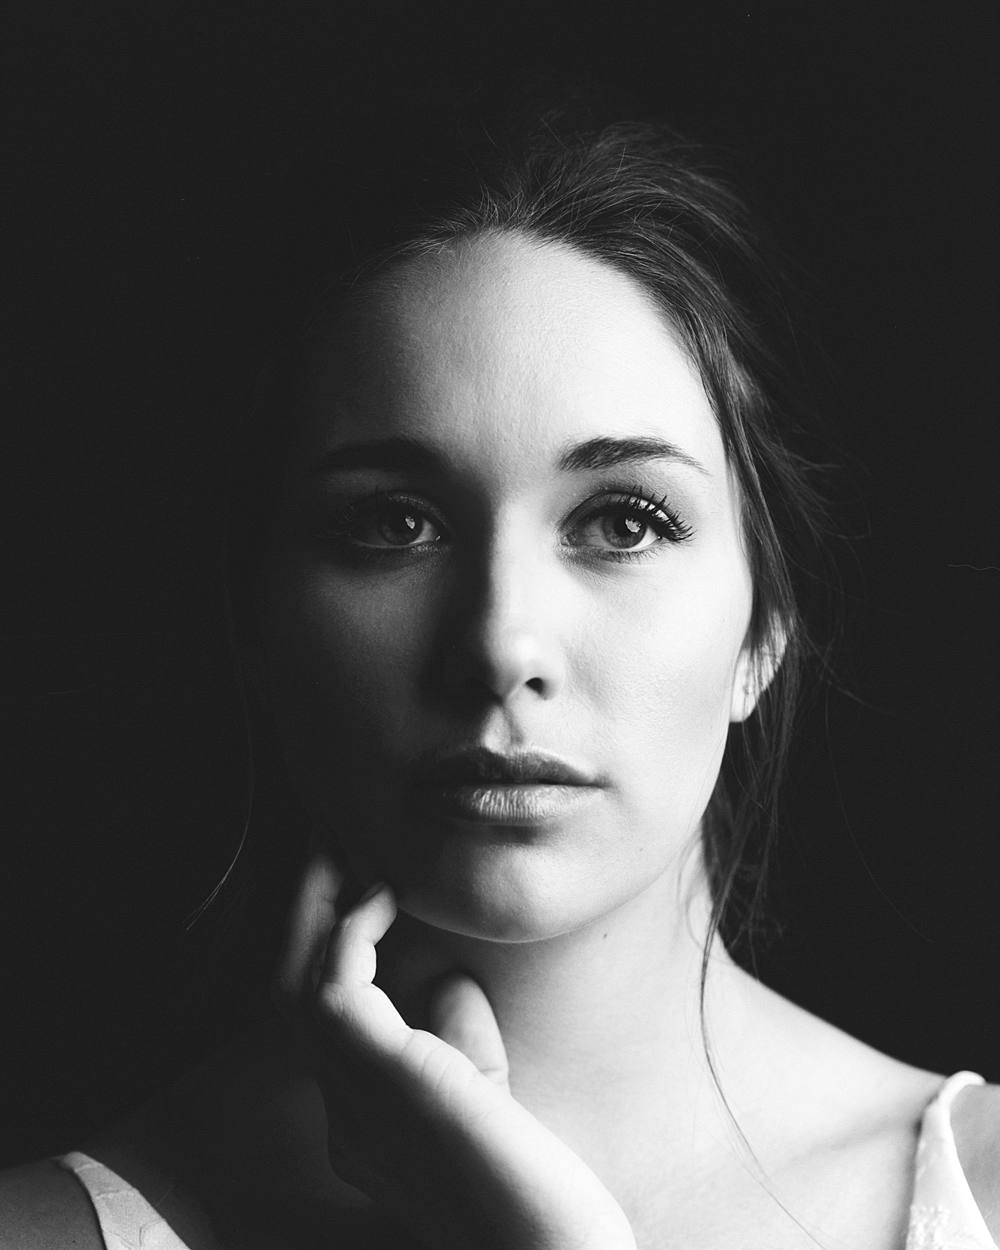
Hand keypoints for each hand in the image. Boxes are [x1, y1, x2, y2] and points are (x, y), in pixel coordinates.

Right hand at [274, 849, 636, 1249]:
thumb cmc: (536, 1185)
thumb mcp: (486, 1094)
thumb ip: (455, 1035)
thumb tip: (444, 975)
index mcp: (362, 1123)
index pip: (324, 1022)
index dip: (331, 947)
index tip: (361, 886)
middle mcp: (342, 1113)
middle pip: (292, 991)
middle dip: (306, 913)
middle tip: (328, 844)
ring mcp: (352, 1103)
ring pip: (298, 981)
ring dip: (319, 905)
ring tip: (345, 847)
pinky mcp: (383, 1081)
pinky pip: (335, 987)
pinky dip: (352, 930)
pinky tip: (386, 893)